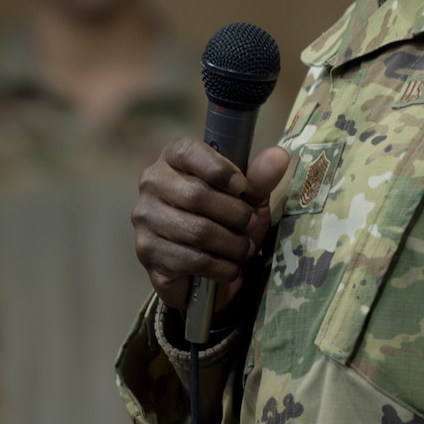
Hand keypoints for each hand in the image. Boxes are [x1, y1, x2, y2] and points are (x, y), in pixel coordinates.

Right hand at [133, 137, 290, 312]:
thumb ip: (260, 178)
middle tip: (250, 226)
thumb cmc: (226, 222)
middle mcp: (152, 183)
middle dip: (235, 214)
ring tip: (244, 249)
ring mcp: (144, 218)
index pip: (188, 152)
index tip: (242, 187)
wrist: (206, 271)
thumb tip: (278, 156)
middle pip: (196, 194)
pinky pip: (192, 259)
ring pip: (197, 230)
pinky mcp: (147, 251)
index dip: (219, 169)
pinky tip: (230, 268)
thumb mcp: (249, 198)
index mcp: (173, 158)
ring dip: (232, 244)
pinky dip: (221, 267)